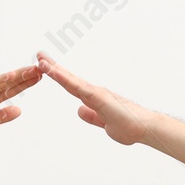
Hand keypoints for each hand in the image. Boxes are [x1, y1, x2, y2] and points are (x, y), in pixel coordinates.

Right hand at [0, 65, 41, 144]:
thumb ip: (2, 117)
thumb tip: (19, 110)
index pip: (12, 91)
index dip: (25, 84)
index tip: (39, 78)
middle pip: (10, 83)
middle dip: (26, 76)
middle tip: (42, 69)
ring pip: (3, 82)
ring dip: (18, 75)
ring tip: (32, 69)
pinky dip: (1, 79)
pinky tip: (13, 75)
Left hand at [36, 52, 154, 145]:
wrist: (144, 128)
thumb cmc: (130, 126)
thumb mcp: (104, 123)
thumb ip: (91, 117)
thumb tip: (79, 110)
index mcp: (95, 99)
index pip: (72, 86)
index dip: (59, 77)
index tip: (47, 68)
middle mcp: (94, 92)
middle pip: (69, 78)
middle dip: (53, 68)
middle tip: (40, 56)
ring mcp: (96, 93)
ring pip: (70, 80)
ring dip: (55, 70)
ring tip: (41, 60)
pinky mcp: (98, 97)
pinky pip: (76, 86)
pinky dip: (63, 78)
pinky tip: (53, 72)